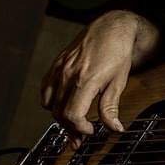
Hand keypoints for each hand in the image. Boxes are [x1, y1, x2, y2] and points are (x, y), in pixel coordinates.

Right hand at [40, 11, 142, 146]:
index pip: (72, 114)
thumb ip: (111, 107)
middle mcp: (68, 75)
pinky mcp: (56, 65)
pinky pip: (45, 89)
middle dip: (70, 127)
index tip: (91, 131)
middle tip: (81, 136)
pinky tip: (62, 106)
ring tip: (72, 125)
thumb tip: (114, 128)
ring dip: (60, 117)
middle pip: (59, 112)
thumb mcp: (119, 82)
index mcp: (85, 80)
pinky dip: (50, 102)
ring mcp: (59, 69)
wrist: (111, 28)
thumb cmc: (117, 53)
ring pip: (50, 103)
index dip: (80, 128)